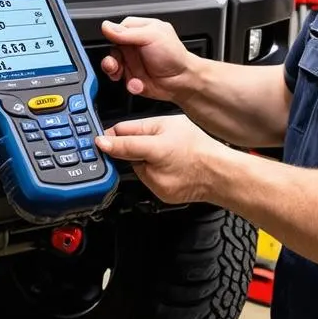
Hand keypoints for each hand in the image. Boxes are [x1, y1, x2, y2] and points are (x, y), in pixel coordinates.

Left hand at [95, 114, 224, 204]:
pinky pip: (148, 180)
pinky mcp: (161, 195)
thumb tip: (115, 130)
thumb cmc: (200, 147)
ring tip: (167, 154)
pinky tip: (170, 166)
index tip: (97, 141)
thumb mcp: (169, 124)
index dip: (107, 143)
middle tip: (153, 141)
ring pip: (138, 169)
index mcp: (157, 150)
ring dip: (144, 161)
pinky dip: (154, 172)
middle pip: (129, 157)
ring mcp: (157, 186)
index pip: (122, 146)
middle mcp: (154, 171)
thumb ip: (138, 127)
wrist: (220, 173)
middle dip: (134, 148)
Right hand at [100, 17, 193, 103]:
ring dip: (115, 71)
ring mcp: (132, 61)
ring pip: (112, 65)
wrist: (182, 82)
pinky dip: (129, 83)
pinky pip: (122, 79)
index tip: (117, 44)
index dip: (114, 37)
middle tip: (115, 63)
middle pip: (112, 48)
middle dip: (111, 58)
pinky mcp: (132, 76)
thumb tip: (106, 26)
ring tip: (119, 74)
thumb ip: (127, 32)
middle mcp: (135, 45)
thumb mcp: (151, 37)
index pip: (117, 29)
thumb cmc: (174, 56)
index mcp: (141, 29)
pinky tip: (138, 83)